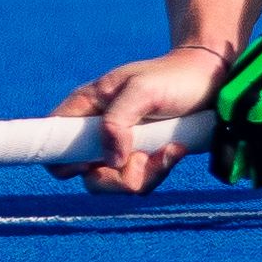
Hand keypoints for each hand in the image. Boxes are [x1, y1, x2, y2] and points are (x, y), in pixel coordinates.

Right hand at [52, 43, 227, 195]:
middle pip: (85, 175)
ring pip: (115, 183)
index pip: (52, 140)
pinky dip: (158, 172)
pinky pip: (139, 182)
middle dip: (115, 177)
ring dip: (144, 174)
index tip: (91, 160)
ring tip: (167, 148)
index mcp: (85, 107)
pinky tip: (175, 150)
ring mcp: (119, 148)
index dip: (63, 159)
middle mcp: (97, 131)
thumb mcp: (143, 90)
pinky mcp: (140, 159)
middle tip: (141, 159)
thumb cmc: (173, 78)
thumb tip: (110, 160)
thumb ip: (118, 121)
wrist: (209, 80)